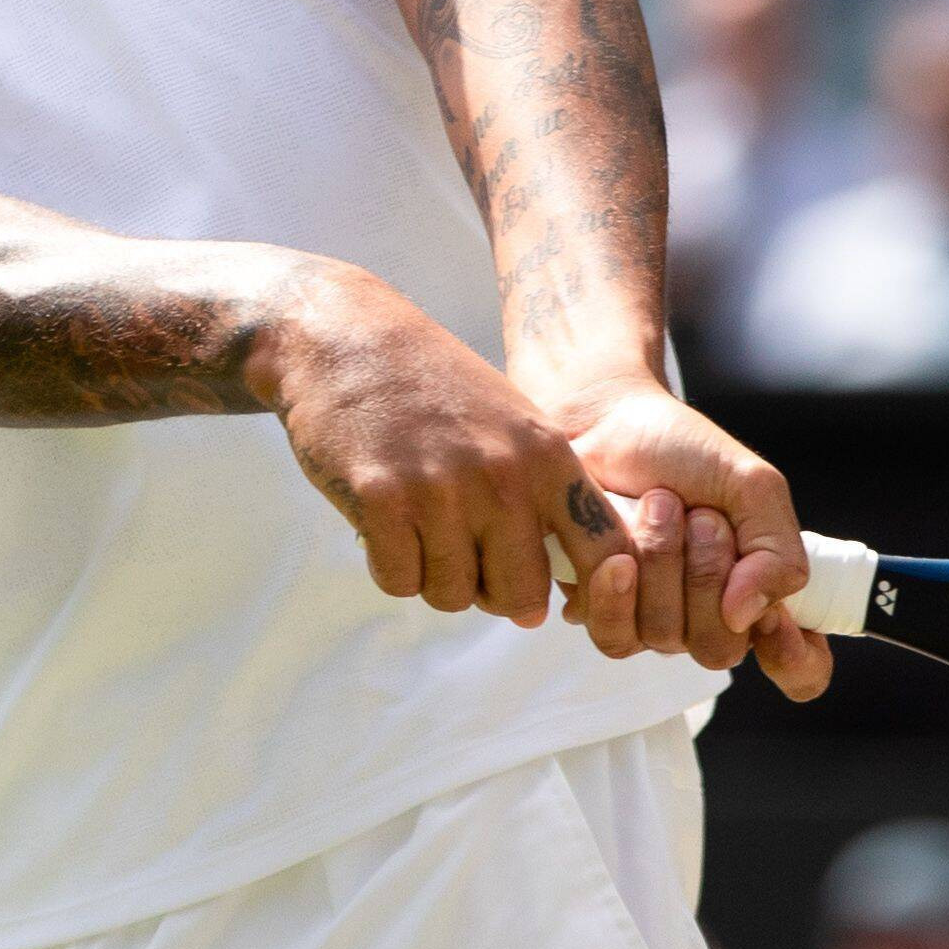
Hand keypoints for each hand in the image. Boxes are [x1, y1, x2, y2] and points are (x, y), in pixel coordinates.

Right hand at [254, 264, 611, 626]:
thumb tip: (537, 612)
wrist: (344, 337)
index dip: (589, 589)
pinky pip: (400, 581)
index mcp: (545, 455)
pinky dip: (389, 566)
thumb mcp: (510, 424)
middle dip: (491, 593)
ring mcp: (440, 489)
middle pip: (521, 596)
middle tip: (462, 556)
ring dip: (432, 576)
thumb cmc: (431, 387)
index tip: (555, 588)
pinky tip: (382, 524)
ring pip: (453, 595)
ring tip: (417, 528)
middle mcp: (502, 475)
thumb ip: (538, 505)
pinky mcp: (381, 500)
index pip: (604, 551)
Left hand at [552, 380, 830, 696]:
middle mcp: (711, 619)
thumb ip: (776, 552)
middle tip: (701, 516)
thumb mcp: (754, 488)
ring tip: (659, 506)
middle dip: (709, 574)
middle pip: (720, 649)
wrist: (608, 422)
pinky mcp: (605, 614)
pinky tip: (618, 550)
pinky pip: (616, 635)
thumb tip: (747, 616)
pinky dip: (618, 584)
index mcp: (762, 592)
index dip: (795, 660)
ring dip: (664, 563)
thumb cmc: (685, 452)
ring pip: (666, 637)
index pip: (799, 667)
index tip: (777, 623)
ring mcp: (656, 621)